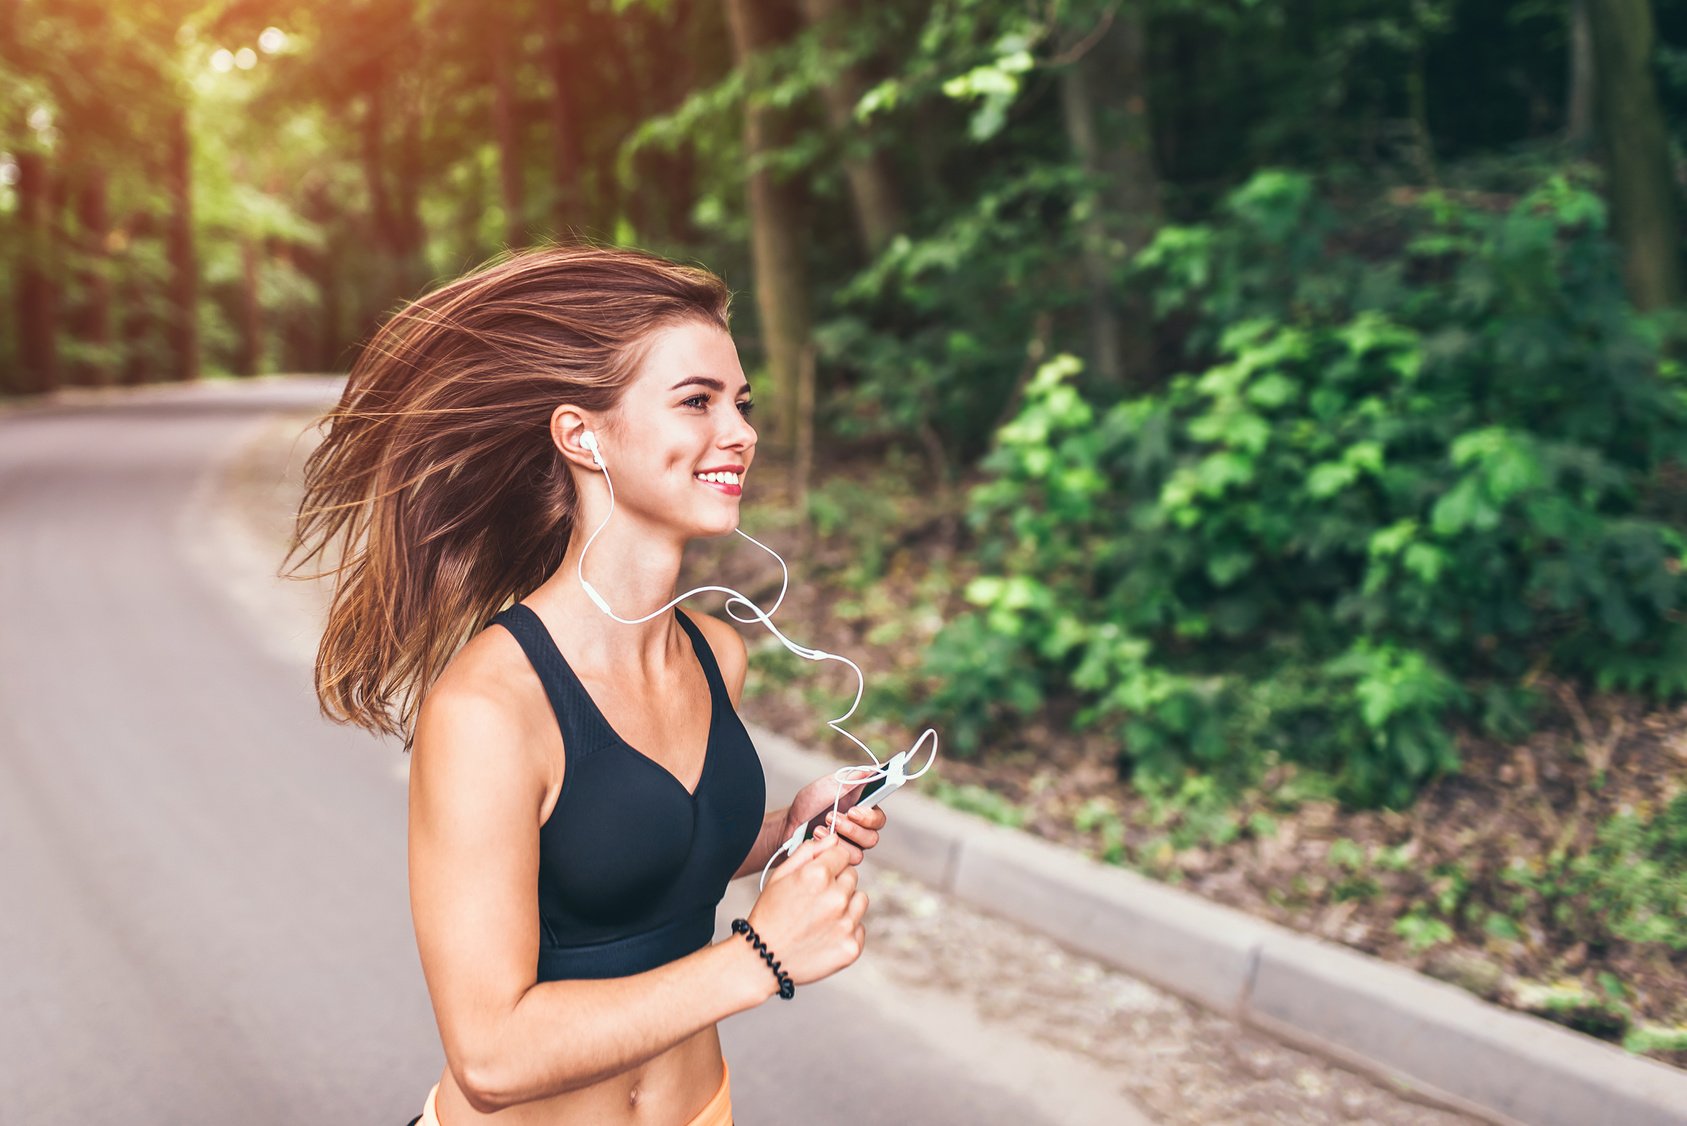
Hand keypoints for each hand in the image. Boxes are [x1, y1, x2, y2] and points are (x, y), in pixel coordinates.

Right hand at [747, 833, 867, 987]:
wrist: (762, 960)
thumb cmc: (770, 915)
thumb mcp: (780, 876)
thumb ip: (808, 852)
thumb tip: (833, 839)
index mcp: (818, 875)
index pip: (842, 854)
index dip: (830, 863)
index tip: (819, 875)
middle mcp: (836, 897)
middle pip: (852, 876)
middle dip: (837, 883)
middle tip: (815, 901)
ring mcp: (846, 924)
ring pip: (860, 900)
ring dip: (846, 905)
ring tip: (821, 918)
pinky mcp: (851, 947)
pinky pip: (860, 927)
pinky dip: (847, 930)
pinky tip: (825, 935)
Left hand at [781, 773, 890, 865]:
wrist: (789, 825)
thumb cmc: (809, 804)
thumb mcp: (829, 785)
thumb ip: (853, 779)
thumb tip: (875, 769)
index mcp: (862, 808)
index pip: (879, 815)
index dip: (871, 816)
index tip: (853, 810)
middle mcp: (861, 827)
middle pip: (874, 833)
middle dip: (853, 827)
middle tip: (831, 816)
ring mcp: (852, 844)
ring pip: (863, 847)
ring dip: (842, 835)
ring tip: (821, 825)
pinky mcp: (843, 856)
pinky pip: (850, 857)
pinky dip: (833, 846)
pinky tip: (818, 837)